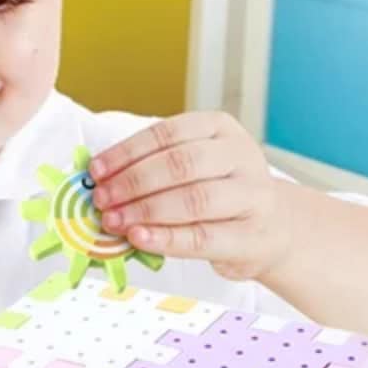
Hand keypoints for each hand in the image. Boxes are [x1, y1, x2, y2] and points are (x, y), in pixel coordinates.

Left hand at [89, 112, 292, 281]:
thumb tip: (100, 179)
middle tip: (102, 199)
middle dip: (133, 182)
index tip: (96, 170)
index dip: (127, 152)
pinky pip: (203, 237)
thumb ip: (153, 167)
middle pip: (180, 164)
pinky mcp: (252, 236)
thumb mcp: (194, 167)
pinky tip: (139, 238)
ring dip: (145, 210)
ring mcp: (252, 196)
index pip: (167, 133)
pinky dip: (166, 238)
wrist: (271, 229)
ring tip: (113, 220)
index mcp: (220, 128)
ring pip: (194, 199)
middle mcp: (240, 155)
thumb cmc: (219, 194)